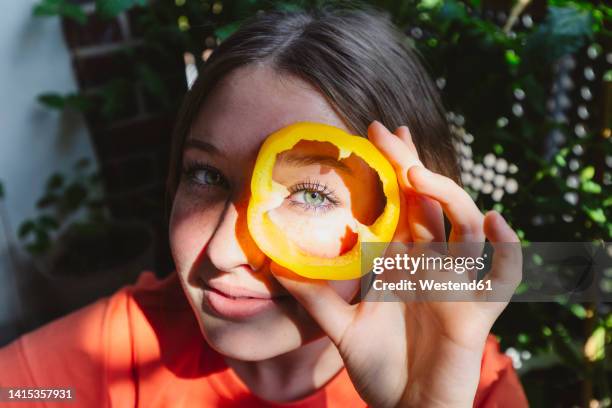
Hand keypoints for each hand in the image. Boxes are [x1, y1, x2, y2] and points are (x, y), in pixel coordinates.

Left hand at [271, 121, 521, 406]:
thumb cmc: (381, 368)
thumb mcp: (343, 329)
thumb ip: (316, 299)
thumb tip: (275, 268)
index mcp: (402, 262)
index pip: (400, 205)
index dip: (391, 170)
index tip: (373, 135)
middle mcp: (431, 264)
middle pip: (429, 203)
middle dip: (412, 165)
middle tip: (389, 132)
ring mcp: (457, 283)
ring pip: (467, 226)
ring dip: (449, 197)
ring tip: (418, 177)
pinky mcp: (478, 311)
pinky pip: (504, 274)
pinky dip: (507, 250)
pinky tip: (495, 223)